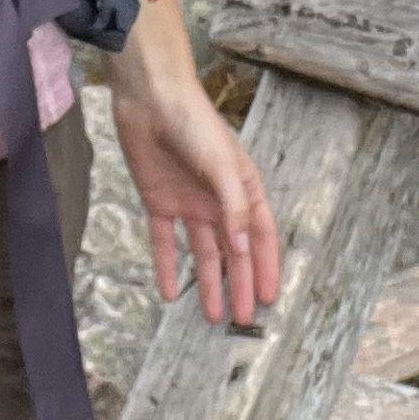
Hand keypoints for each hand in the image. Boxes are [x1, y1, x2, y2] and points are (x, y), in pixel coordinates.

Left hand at [109, 62, 285, 332]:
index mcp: (242, 188)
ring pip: (202, 253)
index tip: (268, 298)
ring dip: (208, 283)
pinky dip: (166, 266)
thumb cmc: (194, 123)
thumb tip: (243, 250)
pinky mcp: (159, 201)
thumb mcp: (221, 166)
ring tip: (212, 315)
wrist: (150, 100)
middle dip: (239, 285)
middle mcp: (218, 200)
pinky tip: (168, 293)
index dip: (265, 268)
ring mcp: (189, 202)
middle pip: (233, 251)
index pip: (259, 237)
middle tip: (242, 319)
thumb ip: (233, 209)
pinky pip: (164, 242)